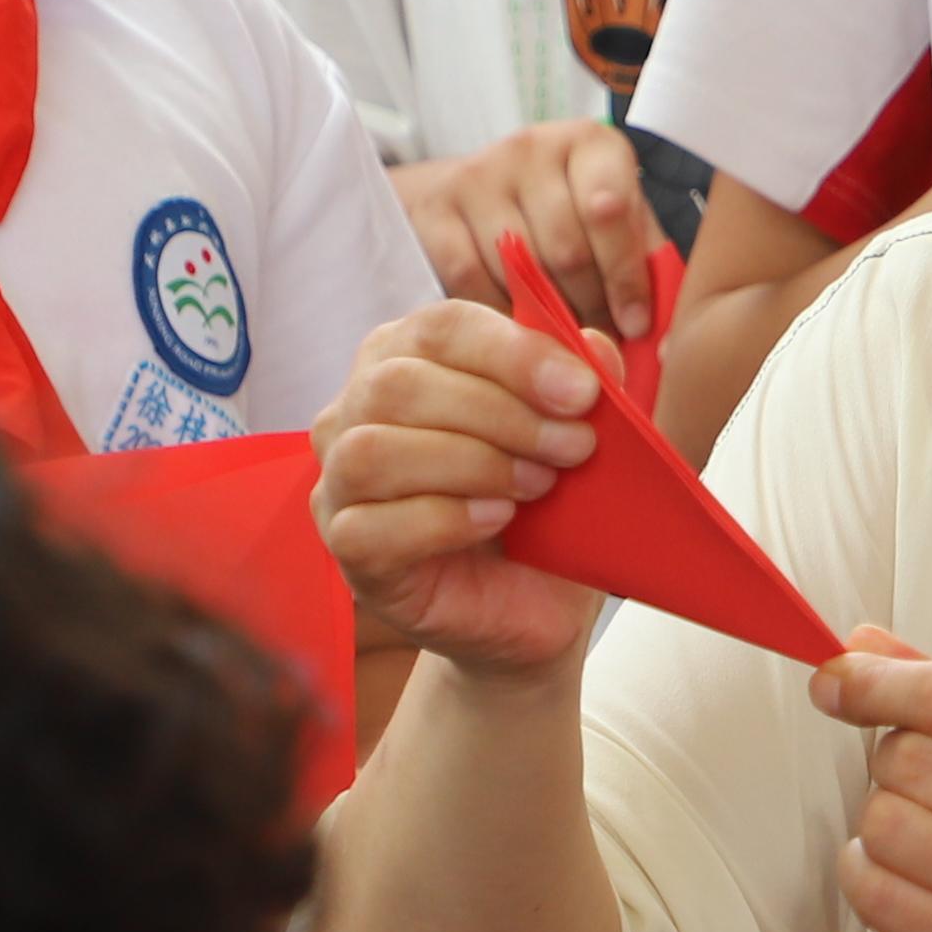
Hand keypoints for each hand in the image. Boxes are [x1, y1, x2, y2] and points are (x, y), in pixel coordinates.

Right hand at [311, 296, 628, 676]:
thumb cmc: (543, 508)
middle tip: (573, 446)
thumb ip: (583, 383)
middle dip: (501, 413)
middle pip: (402, 384)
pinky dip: (445, 518)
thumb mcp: (574, 439)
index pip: (441, 327)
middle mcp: (356, 410)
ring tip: (537, 486)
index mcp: (407, 357)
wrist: (533, 604)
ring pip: (375, 450)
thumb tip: (593, 345)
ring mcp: (338, 480)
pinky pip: (372, 524)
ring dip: (472, 464)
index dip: (513, 352)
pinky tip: (497, 520)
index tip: (583, 391)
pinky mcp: (347, 548)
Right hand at [396, 124, 666, 346]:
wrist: (486, 195)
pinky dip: (497, 318)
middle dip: (588, 308)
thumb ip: (647, 270)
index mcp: (591, 144)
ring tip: (564, 345)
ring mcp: (477, 175)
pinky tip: (516, 333)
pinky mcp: (434, 210)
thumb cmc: (573, 218)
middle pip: (564, 248)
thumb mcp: (620, 228)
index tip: (634, 325)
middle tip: (599, 346)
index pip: (609, 209)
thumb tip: (667, 345)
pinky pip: (470, 282)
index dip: (625, 276)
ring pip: (518, 270)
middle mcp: (531, 147)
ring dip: (545, 320)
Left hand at [812, 643, 931, 931]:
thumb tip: (865, 646)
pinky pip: (879, 897)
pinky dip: (867, 875)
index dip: (876, 682)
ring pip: (886, 824)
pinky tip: (898, 874)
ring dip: (881, 823)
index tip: (835, 679)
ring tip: (922, 835)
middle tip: (929, 787)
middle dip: (893, 763)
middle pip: (909, 759)